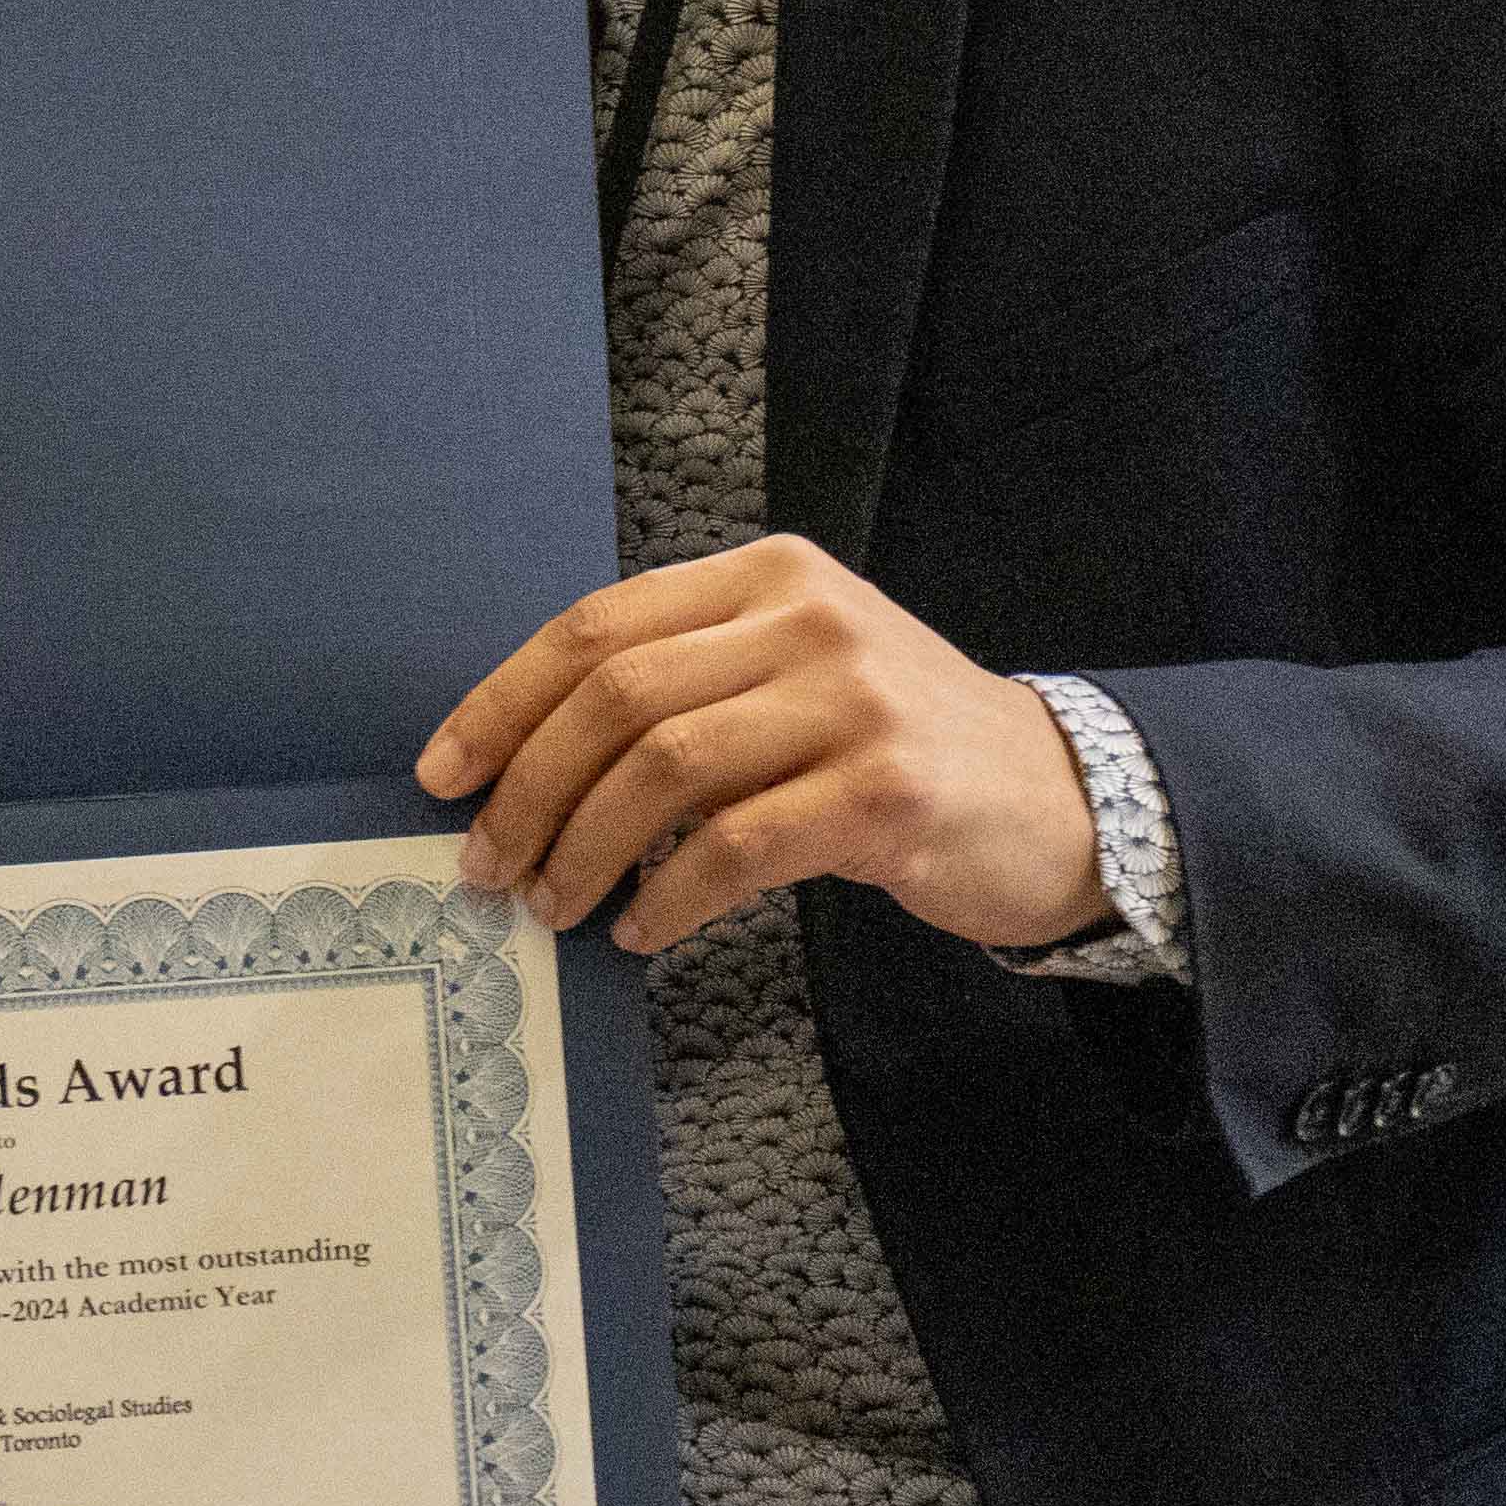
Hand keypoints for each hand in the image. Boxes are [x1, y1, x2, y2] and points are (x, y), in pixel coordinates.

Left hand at [422, 536, 1113, 957]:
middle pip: (616, 695)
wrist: (1061, 797)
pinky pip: (736, 846)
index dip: (504, 702)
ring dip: (585, 849)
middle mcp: (809, 618)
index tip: (444, 775)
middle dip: (529, 789)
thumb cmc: (898, 747)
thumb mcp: (796, 673)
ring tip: (554, 905)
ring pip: (665, 768)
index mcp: (769, 574)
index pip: (599, 625)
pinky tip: (642, 931)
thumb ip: (688, 684)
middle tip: (487, 866)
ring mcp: (855, 701)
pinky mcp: (888, 791)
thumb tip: (524, 763)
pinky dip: (667, 897)